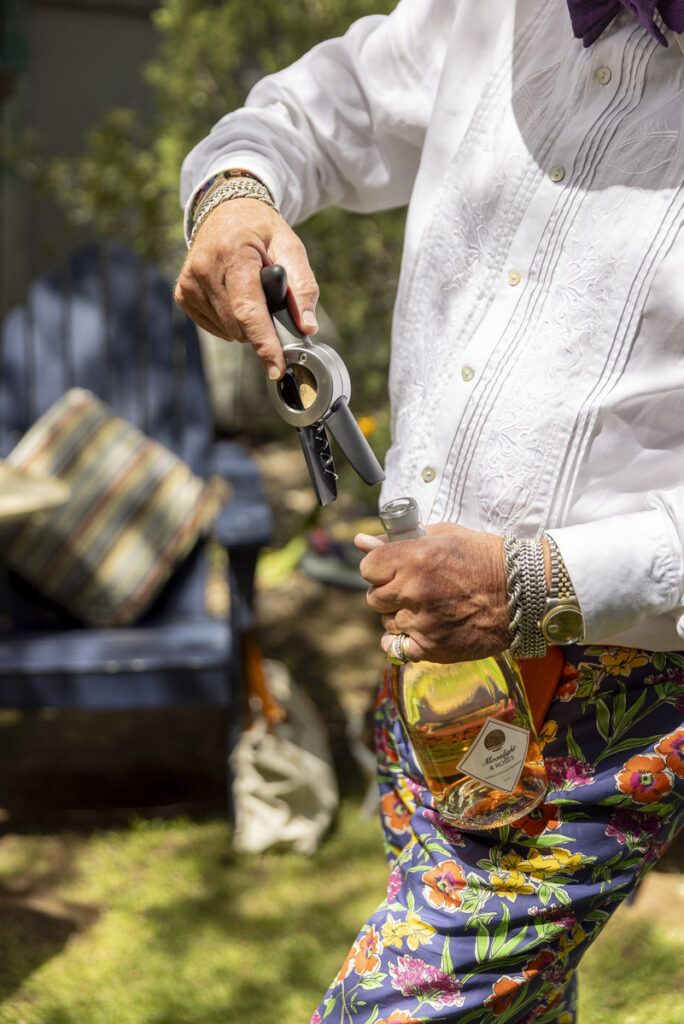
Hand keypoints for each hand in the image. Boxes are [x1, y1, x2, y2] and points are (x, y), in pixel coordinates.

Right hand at [174, 198, 318, 379]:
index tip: (276, 368)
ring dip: (246, 322)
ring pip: (229, 331)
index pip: (248, 309)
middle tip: (271, 299)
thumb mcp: (290, 247)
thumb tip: (307, 328)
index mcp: (234, 253)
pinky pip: (216, 328)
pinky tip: (232, 296)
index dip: (264, 342)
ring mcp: (189, 283)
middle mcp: (205, 268)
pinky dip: (231, 321)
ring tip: (249, 289)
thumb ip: (303, 287)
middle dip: (263, 325)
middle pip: (240, 325)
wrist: (224, 211)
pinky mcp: (183, 294)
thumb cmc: (261, 231)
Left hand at [355, 523, 509, 662]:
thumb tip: (361, 541)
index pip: (368, 566)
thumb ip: (399, 539)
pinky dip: (402, 641)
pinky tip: (418, 630)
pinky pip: (395, 648)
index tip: (393, 567)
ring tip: (427, 607)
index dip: (379, 566)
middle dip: (389, 591)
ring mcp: (422, 622)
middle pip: (374, 596)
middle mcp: (415, 590)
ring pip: (387, 622)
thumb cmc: (486, 559)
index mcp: (416, 558)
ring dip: (400, 615)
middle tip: (413, 588)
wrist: (522, 594)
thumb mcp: (445, 536)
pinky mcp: (432, 647)